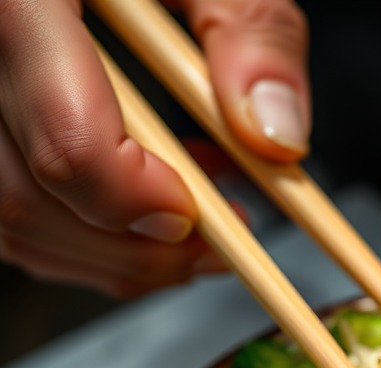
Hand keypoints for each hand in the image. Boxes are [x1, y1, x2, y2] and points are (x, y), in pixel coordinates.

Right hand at [0, 0, 309, 297]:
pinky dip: (80, 232)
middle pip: (29, 202)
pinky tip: (142, 197)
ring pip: (10, 223)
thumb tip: (279, 140)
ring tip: (196, 217)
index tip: (211, 217)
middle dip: (139, 249)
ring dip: (114, 251)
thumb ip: (248, 29)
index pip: (70, 145)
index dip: (145, 203)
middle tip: (224, 241)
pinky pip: (4, 211)